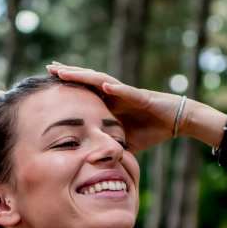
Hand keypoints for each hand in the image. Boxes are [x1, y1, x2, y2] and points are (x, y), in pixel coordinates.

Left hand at [45, 62, 188, 153]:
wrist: (177, 121)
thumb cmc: (152, 129)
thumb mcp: (124, 141)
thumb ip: (110, 146)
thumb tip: (94, 161)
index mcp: (110, 102)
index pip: (84, 91)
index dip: (68, 85)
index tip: (49, 81)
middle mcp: (116, 93)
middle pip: (88, 80)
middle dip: (70, 73)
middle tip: (49, 67)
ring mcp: (127, 93)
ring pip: (103, 81)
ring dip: (85, 76)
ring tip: (67, 71)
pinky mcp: (142, 97)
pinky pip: (127, 92)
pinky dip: (116, 88)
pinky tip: (104, 84)